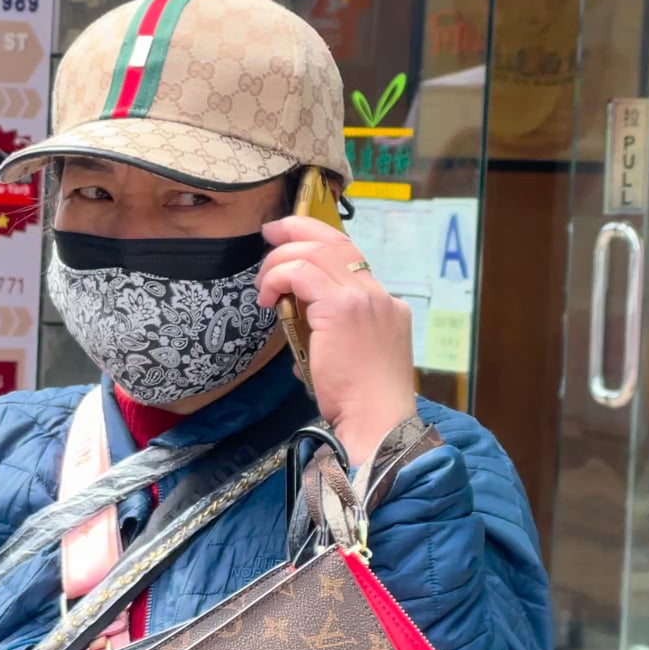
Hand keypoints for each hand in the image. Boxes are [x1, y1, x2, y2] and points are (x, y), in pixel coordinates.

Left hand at [256, 216, 417, 458]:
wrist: (378, 419)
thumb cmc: (359, 400)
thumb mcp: (350, 356)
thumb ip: (329, 332)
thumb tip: (295, 322)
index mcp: (386, 304)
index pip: (351, 257)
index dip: (318, 241)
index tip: (290, 241)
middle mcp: (379, 295)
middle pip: (336, 241)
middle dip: (298, 229)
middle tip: (269, 234)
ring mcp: (363, 299)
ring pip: (315, 252)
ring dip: (280, 260)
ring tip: (262, 283)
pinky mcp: (341, 309)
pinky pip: (300, 274)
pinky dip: (278, 277)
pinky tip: (266, 297)